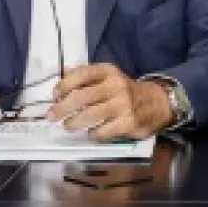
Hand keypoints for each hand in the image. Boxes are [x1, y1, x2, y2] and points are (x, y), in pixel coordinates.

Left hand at [47, 63, 171, 139]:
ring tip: (68, 126)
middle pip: (83, 96)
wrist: (156, 103)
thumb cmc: (123, 91)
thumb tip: (61, 76)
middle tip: (51, 116)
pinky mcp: (128, 123)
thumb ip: (85, 76)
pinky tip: (91, 133)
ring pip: (90, 115)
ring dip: (74, 123)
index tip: (55, 95)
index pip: (82, 73)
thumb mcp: (107, 77)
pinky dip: (92, 134)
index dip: (65, 84)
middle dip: (62, 108)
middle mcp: (116, 86)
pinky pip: (102, 131)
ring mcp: (123, 105)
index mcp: (108, 72)